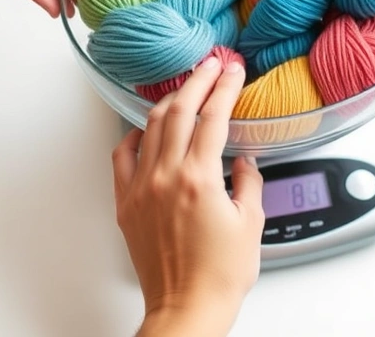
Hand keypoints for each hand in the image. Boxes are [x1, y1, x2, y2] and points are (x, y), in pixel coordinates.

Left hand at [112, 57, 263, 336]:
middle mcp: (165, 178)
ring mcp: (141, 189)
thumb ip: (249, 182)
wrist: (187, 307)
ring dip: (169, 101)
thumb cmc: (219, 275)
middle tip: (210, 66)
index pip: (213, 116)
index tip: (232, 71)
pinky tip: (143, 130)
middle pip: (179, 111)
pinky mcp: (126, 204)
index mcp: (199, 179)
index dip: (225, 87)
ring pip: (150, 127)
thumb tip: (244, 162)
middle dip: (197, 81)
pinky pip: (123, 157)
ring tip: (184, 89)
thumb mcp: (251, 223)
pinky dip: (134, 136)